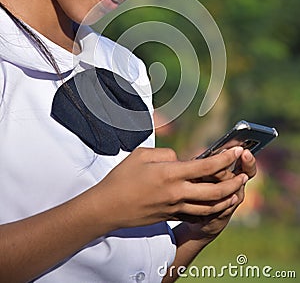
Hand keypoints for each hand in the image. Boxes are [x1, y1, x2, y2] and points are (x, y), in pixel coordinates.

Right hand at [92, 146, 247, 232]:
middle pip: (215, 190)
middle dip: (233, 182)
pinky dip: (210, 209)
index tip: (235, 150)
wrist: (108, 207)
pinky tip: (216, 204)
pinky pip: (197, 214)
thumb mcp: (142, 154)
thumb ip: (165, 153)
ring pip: (209, 206)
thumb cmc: (122, 178)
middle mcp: (177, 192)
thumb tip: (180, 158)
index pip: (206, 165)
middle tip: (244, 175)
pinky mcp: (171, 216)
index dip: (224, 158)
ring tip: (236, 191)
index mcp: (170, 173)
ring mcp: (175, 207)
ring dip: (226, 198)